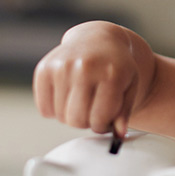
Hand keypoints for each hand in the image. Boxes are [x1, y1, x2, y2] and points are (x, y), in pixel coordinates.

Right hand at [33, 21, 151, 135]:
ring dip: (71, 116)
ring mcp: (62, 66)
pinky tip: (67, 98)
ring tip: (82, 102)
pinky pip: (44, 108)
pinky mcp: (44, 68)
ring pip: (61, 116)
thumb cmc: (117, 68)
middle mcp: (85, 67)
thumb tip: (118, 135)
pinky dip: (54, 111)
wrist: (98, 40)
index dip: (103, 126)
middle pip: (77, 120)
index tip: (105, 121)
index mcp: (112, 74)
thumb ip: (124, 113)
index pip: (99, 118)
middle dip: (86, 122)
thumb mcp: (130, 87)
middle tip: (92, 112)